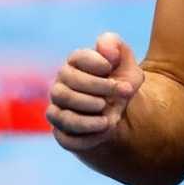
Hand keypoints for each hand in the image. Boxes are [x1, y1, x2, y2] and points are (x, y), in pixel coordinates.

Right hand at [46, 31, 140, 152]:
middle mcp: (60, 85)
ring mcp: (58, 109)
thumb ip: (116, 47)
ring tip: (109, 119)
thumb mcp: (126, 62)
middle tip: (122, 93)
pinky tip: (104, 130)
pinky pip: (65, 138)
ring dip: (85, 119)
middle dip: (96, 91)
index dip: (96, 63)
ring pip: (61, 116)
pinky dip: (85, 136)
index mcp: (74, 63)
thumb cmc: (120, 79)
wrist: (121, 109)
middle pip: (65, 90)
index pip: (76, 59)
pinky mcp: (61, 132)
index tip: (112, 68)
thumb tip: (107, 51)